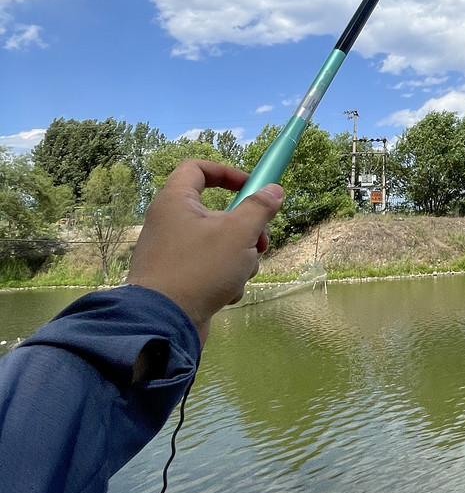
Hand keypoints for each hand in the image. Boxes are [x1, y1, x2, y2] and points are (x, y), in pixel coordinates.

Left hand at [126, 160, 283, 343]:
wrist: (162, 324)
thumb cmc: (199, 269)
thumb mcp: (238, 233)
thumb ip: (259, 208)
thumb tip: (273, 189)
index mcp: (175, 202)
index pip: (197, 169)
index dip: (227, 173)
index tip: (252, 187)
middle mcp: (169, 222)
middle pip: (218, 212)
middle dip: (246, 229)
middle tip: (261, 243)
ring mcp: (171, 252)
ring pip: (218, 244)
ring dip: (238, 258)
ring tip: (241, 275)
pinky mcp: (177, 278)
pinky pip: (208, 268)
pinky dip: (223, 278)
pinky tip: (227, 294)